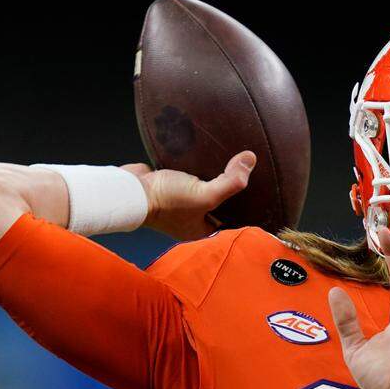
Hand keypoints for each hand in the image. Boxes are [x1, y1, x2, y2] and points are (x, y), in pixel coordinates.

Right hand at [124, 150, 255, 240]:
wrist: (129, 189)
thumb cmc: (165, 201)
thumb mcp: (204, 195)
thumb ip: (230, 182)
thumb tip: (250, 161)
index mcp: (201, 230)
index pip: (230, 221)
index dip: (244, 208)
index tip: (259, 192)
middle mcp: (191, 219)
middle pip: (218, 204)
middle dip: (231, 190)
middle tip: (248, 172)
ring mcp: (180, 203)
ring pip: (204, 189)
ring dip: (214, 177)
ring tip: (232, 162)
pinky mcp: (171, 187)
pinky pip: (190, 177)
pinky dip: (198, 169)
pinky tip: (208, 157)